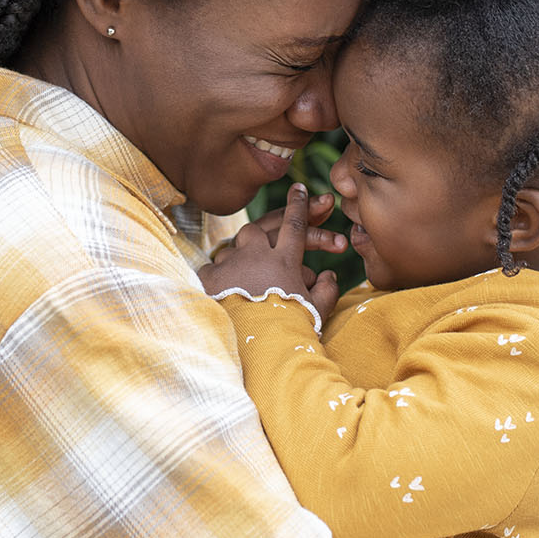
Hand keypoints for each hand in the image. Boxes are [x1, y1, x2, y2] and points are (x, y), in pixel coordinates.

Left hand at [198, 184, 341, 319]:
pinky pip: (214, 268)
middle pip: (259, 231)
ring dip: (242, 257)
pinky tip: (224, 288)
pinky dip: (221, 275)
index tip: (300, 187)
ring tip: (246, 278)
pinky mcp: (209, 278)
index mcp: (284, 260)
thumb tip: (329, 276)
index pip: (295, 223)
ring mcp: (230, 264)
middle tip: (269, 242)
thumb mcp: (316, 312)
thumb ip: (326, 290)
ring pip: (235, 247)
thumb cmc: (288, 331)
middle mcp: (256, 255)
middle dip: (265, 232)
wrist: (252, 350)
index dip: (300, 204)